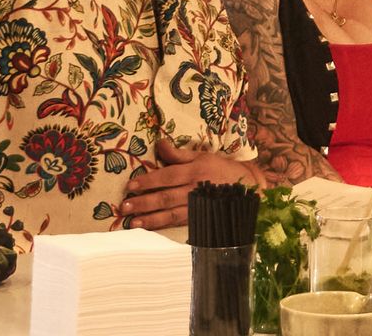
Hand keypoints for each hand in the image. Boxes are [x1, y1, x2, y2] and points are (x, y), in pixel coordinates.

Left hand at [121, 137, 260, 229]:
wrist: (246, 188)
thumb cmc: (220, 169)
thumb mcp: (202, 156)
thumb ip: (178, 154)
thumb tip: (159, 143)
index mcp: (194, 172)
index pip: (167, 177)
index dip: (148, 181)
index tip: (130, 185)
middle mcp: (195, 190)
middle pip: (165, 197)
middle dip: (144, 202)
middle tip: (125, 206)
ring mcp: (198, 207)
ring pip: (170, 214)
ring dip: (150, 218)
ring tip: (133, 222)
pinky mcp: (200, 218)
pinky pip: (178, 223)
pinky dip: (163, 226)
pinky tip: (150, 228)